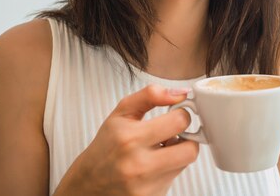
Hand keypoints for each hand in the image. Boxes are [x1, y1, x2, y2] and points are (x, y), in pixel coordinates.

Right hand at [53, 84, 198, 195]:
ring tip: (160, 150)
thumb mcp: (122, 113)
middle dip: (187, 139)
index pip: (180, 122)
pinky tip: (153, 166)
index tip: (176, 114)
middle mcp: (138, 165)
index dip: (182, 114)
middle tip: (174, 134)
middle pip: (190, 150)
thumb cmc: (106, 146)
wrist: (88, 183)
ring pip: (184, 164)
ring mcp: (145, 186)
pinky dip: (168, 170)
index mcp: (130, 138)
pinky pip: (173, 179)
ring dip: (177, 154)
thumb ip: (151, 95)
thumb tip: (181, 93)